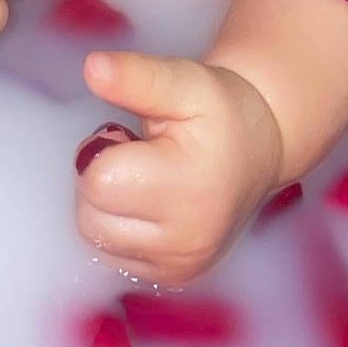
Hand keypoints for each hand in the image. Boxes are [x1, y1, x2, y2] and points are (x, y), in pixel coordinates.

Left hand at [74, 52, 282, 285]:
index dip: (102, 149)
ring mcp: (179, 267)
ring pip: (95, 238)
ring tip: (143, 178)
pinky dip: (118, 227)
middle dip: (100, 177)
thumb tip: (92, 67)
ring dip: (106, 205)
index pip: (98, 180)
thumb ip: (137, 77)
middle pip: (90, 214)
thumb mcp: (184, 80)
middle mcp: (185, 241)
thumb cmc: (218, 112)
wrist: (257, 150)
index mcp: (187, 189)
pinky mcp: (173, 279)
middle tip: (137, 154)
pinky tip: (147, 203)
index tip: (130, 135)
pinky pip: (111, 255)